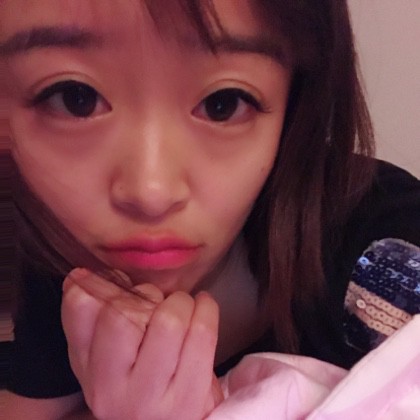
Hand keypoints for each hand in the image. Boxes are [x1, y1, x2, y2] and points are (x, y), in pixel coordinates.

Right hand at [61, 268, 221, 419]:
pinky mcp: (191, 398)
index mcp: (88, 371)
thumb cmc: (139, 385)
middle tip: (157, 301)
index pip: (81, 310)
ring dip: (180, 302)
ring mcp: (151, 398)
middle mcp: (111, 390)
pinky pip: (202, 334)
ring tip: (182, 306)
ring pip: (168, 320)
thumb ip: (92, 319)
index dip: (100, 284)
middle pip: (123, 314)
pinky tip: (203, 306)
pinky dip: (206, 308)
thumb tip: (80, 276)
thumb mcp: (105, 359)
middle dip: (146, 294)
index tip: (118, 282)